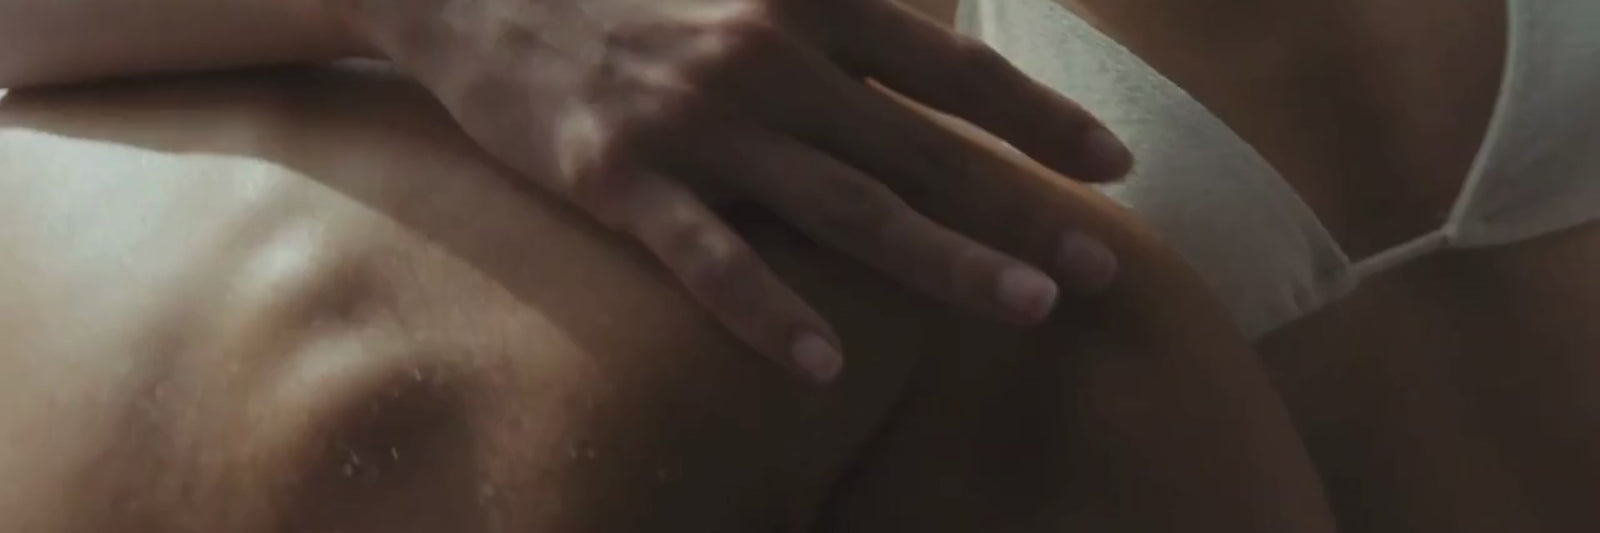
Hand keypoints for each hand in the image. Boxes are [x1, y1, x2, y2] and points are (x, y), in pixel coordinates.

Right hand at [329, 0, 1128, 382]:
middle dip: (1021, 211)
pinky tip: (827, 366)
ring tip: (1026, 311)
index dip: (1038, 119)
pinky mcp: (622, 177)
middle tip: (1100, 269)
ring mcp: (696, 122)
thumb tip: (931, 33)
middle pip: (920, 150)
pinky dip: (771, 312)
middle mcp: (767, 58)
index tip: (1112, 165)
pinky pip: (710, 257)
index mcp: (807, 4)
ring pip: (844, 206)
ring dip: (943, 262)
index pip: (951, 70)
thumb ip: (837, 13)